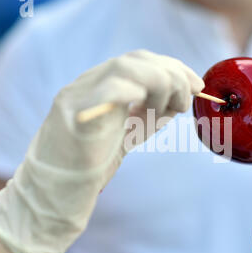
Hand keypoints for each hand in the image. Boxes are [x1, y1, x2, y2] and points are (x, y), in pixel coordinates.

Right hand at [0, 50, 203, 252]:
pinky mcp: (72, 116)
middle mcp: (88, 84)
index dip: (173, 68)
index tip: (196, 86)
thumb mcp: (128, 133)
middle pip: (136, 59)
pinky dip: (134, 93)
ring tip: (167, 111)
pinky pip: (106, 92)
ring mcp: (77, 96)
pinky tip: (149, 109)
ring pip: (125, 68)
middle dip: (172, 75)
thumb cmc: (91, 165)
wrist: (55, 194)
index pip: (141, 60)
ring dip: (160, 85)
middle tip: (186, 101)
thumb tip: (180, 99)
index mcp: (101, 85)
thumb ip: (150, 114)